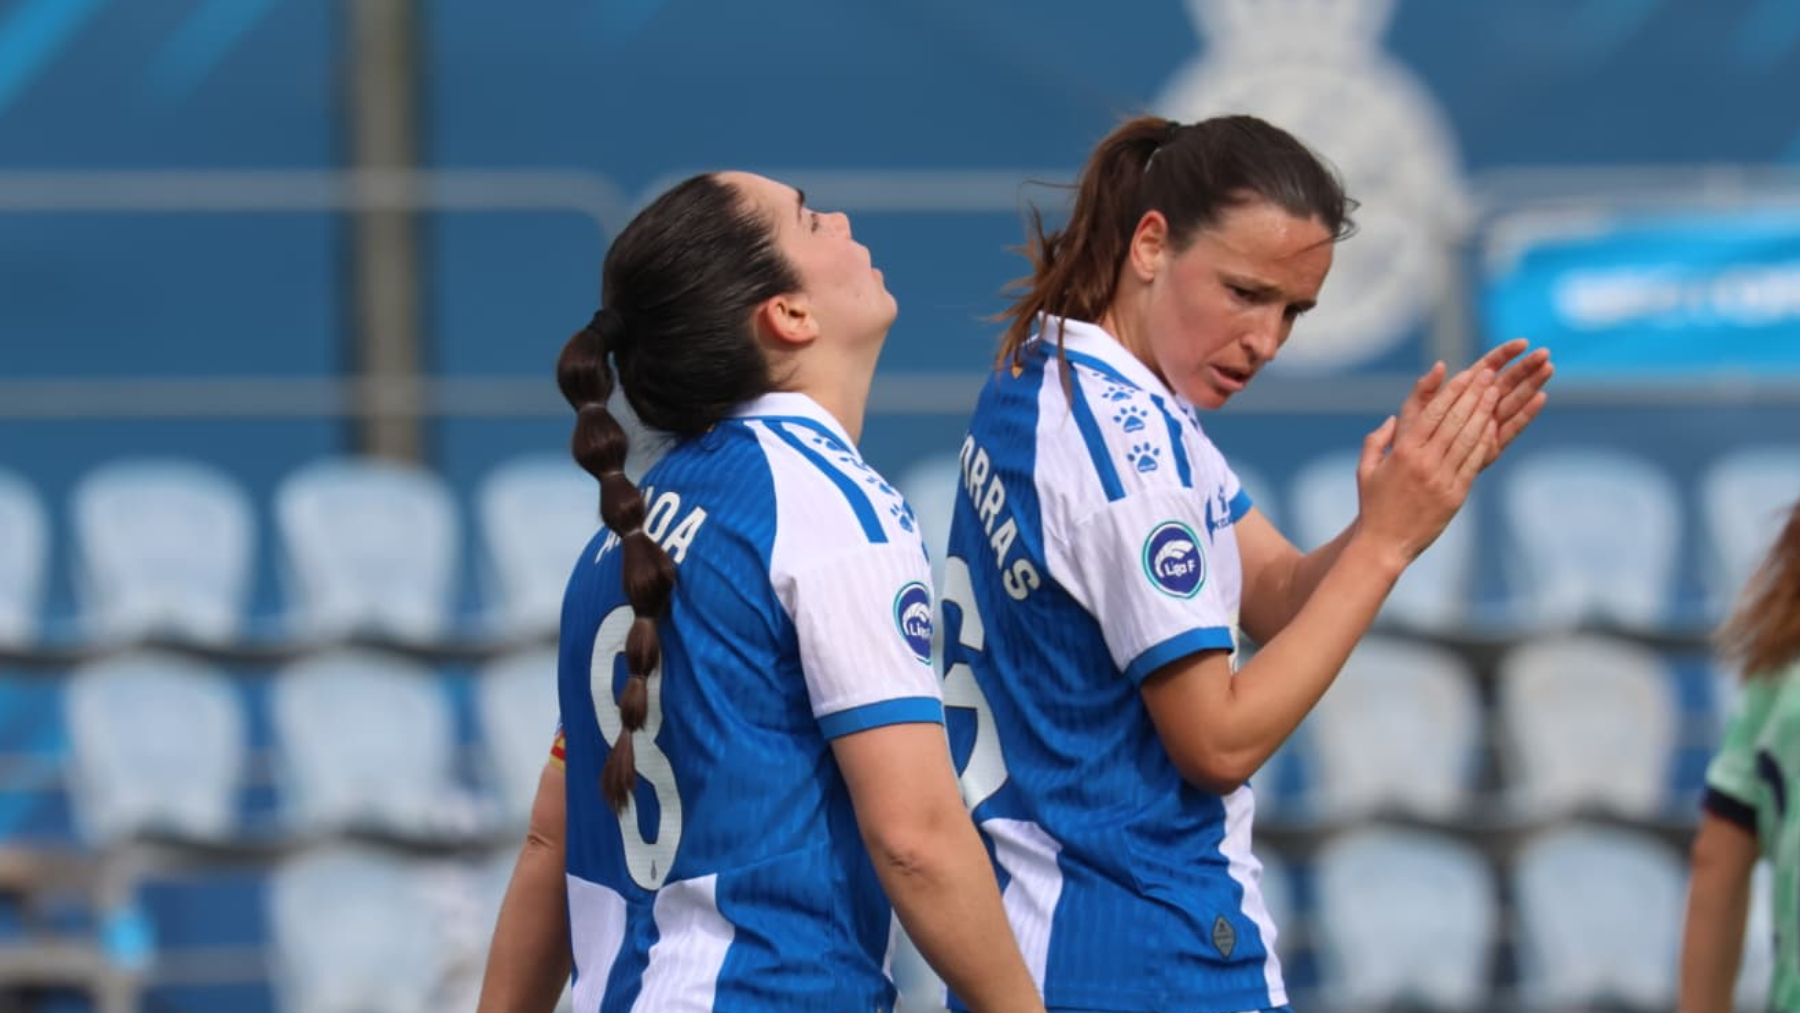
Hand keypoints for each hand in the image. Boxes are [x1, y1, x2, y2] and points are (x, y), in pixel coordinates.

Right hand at [1357, 366, 1498, 563]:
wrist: (1384, 544)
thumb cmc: (1373, 506)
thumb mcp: (1366, 470)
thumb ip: (1376, 441)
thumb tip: (1392, 420)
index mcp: (1402, 453)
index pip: (1433, 414)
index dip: (1453, 392)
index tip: (1468, 374)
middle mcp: (1424, 463)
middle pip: (1455, 421)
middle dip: (1474, 395)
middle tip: (1490, 375)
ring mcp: (1441, 479)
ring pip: (1468, 438)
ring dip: (1484, 413)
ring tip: (1497, 393)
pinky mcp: (1455, 495)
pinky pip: (1473, 462)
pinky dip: (1485, 442)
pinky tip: (1494, 426)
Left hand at [1398, 339, 1552, 468]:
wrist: (1413, 473)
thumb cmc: (1410, 439)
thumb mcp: (1413, 412)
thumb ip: (1425, 389)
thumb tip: (1440, 365)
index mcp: (1461, 392)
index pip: (1487, 366)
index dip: (1505, 354)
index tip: (1523, 343)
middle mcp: (1477, 407)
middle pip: (1506, 382)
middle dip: (1525, 367)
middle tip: (1544, 353)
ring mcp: (1487, 425)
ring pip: (1514, 401)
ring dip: (1531, 385)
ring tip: (1548, 368)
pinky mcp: (1492, 445)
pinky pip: (1512, 428)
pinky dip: (1526, 414)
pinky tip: (1540, 398)